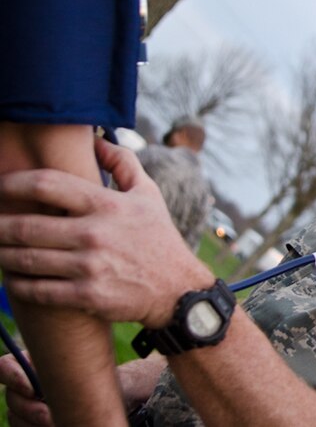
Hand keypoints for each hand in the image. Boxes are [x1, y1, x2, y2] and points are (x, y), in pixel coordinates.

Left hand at [0, 138, 215, 328]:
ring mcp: (89, 267)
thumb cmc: (159, 238)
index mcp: (107, 205)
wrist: (178, 288)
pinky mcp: (86, 296)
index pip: (47, 185)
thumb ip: (123, 163)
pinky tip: (11, 277)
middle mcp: (95, 234)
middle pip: (26, 226)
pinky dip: (16, 284)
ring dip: (1, 254)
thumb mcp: (149, 194)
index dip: (12, 183)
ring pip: (25, 259)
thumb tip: (96, 140)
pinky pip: (36, 290)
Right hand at [0, 352, 166, 425]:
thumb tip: (61, 365)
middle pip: (11, 397)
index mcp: (30, 363)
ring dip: (33, 423)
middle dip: (30, 409)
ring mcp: (22, 406)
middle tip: (49, 416)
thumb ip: (70, 360)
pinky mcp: (26, 422)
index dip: (12, 376)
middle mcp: (22, 384)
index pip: (5, 366)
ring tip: (56, 423)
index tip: (32, 389)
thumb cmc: (92, 372)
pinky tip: (56, 425)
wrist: (100, 394)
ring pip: (15, 417)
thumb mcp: (83, 361)